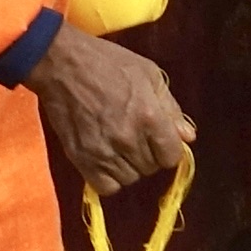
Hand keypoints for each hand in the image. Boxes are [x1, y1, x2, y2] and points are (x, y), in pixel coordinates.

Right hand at [26, 22, 191, 195]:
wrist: (61, 65)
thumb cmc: (108, 63)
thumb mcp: (149, 74)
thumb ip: (171, 108)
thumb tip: (188, 137)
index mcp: (149, 117)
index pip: (172, 157)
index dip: (169, 148)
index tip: (160, 139)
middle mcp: (128, 140)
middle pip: (151, 168)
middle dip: (149, 154)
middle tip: (136, 136)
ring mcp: (103, 152)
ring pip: (130, 178)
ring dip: (129, 165)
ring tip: (120, 145)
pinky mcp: (81, 159)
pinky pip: (106, 187)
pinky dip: (109, 178)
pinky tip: (107, 159)